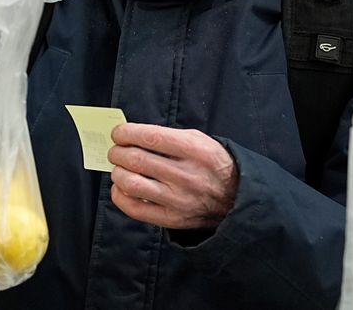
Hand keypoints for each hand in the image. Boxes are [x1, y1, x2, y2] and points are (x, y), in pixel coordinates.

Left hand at [107, 123, 238, 229]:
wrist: (236, 199)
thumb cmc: (213, 164)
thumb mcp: (200, 140)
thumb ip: (168, 136)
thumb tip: (132, 135)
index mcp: (194, 151)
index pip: (150, 137)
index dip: (126, 133)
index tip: (118, 133)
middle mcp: (186, 175)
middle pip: (136, 160)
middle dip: (118, 152)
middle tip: (116, 151)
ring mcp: (178, 200)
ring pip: (131, 184)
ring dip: (117, 173)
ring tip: (120, 168)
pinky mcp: (171, 219)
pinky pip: (134, 208)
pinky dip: (120, 196)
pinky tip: (122, 187)